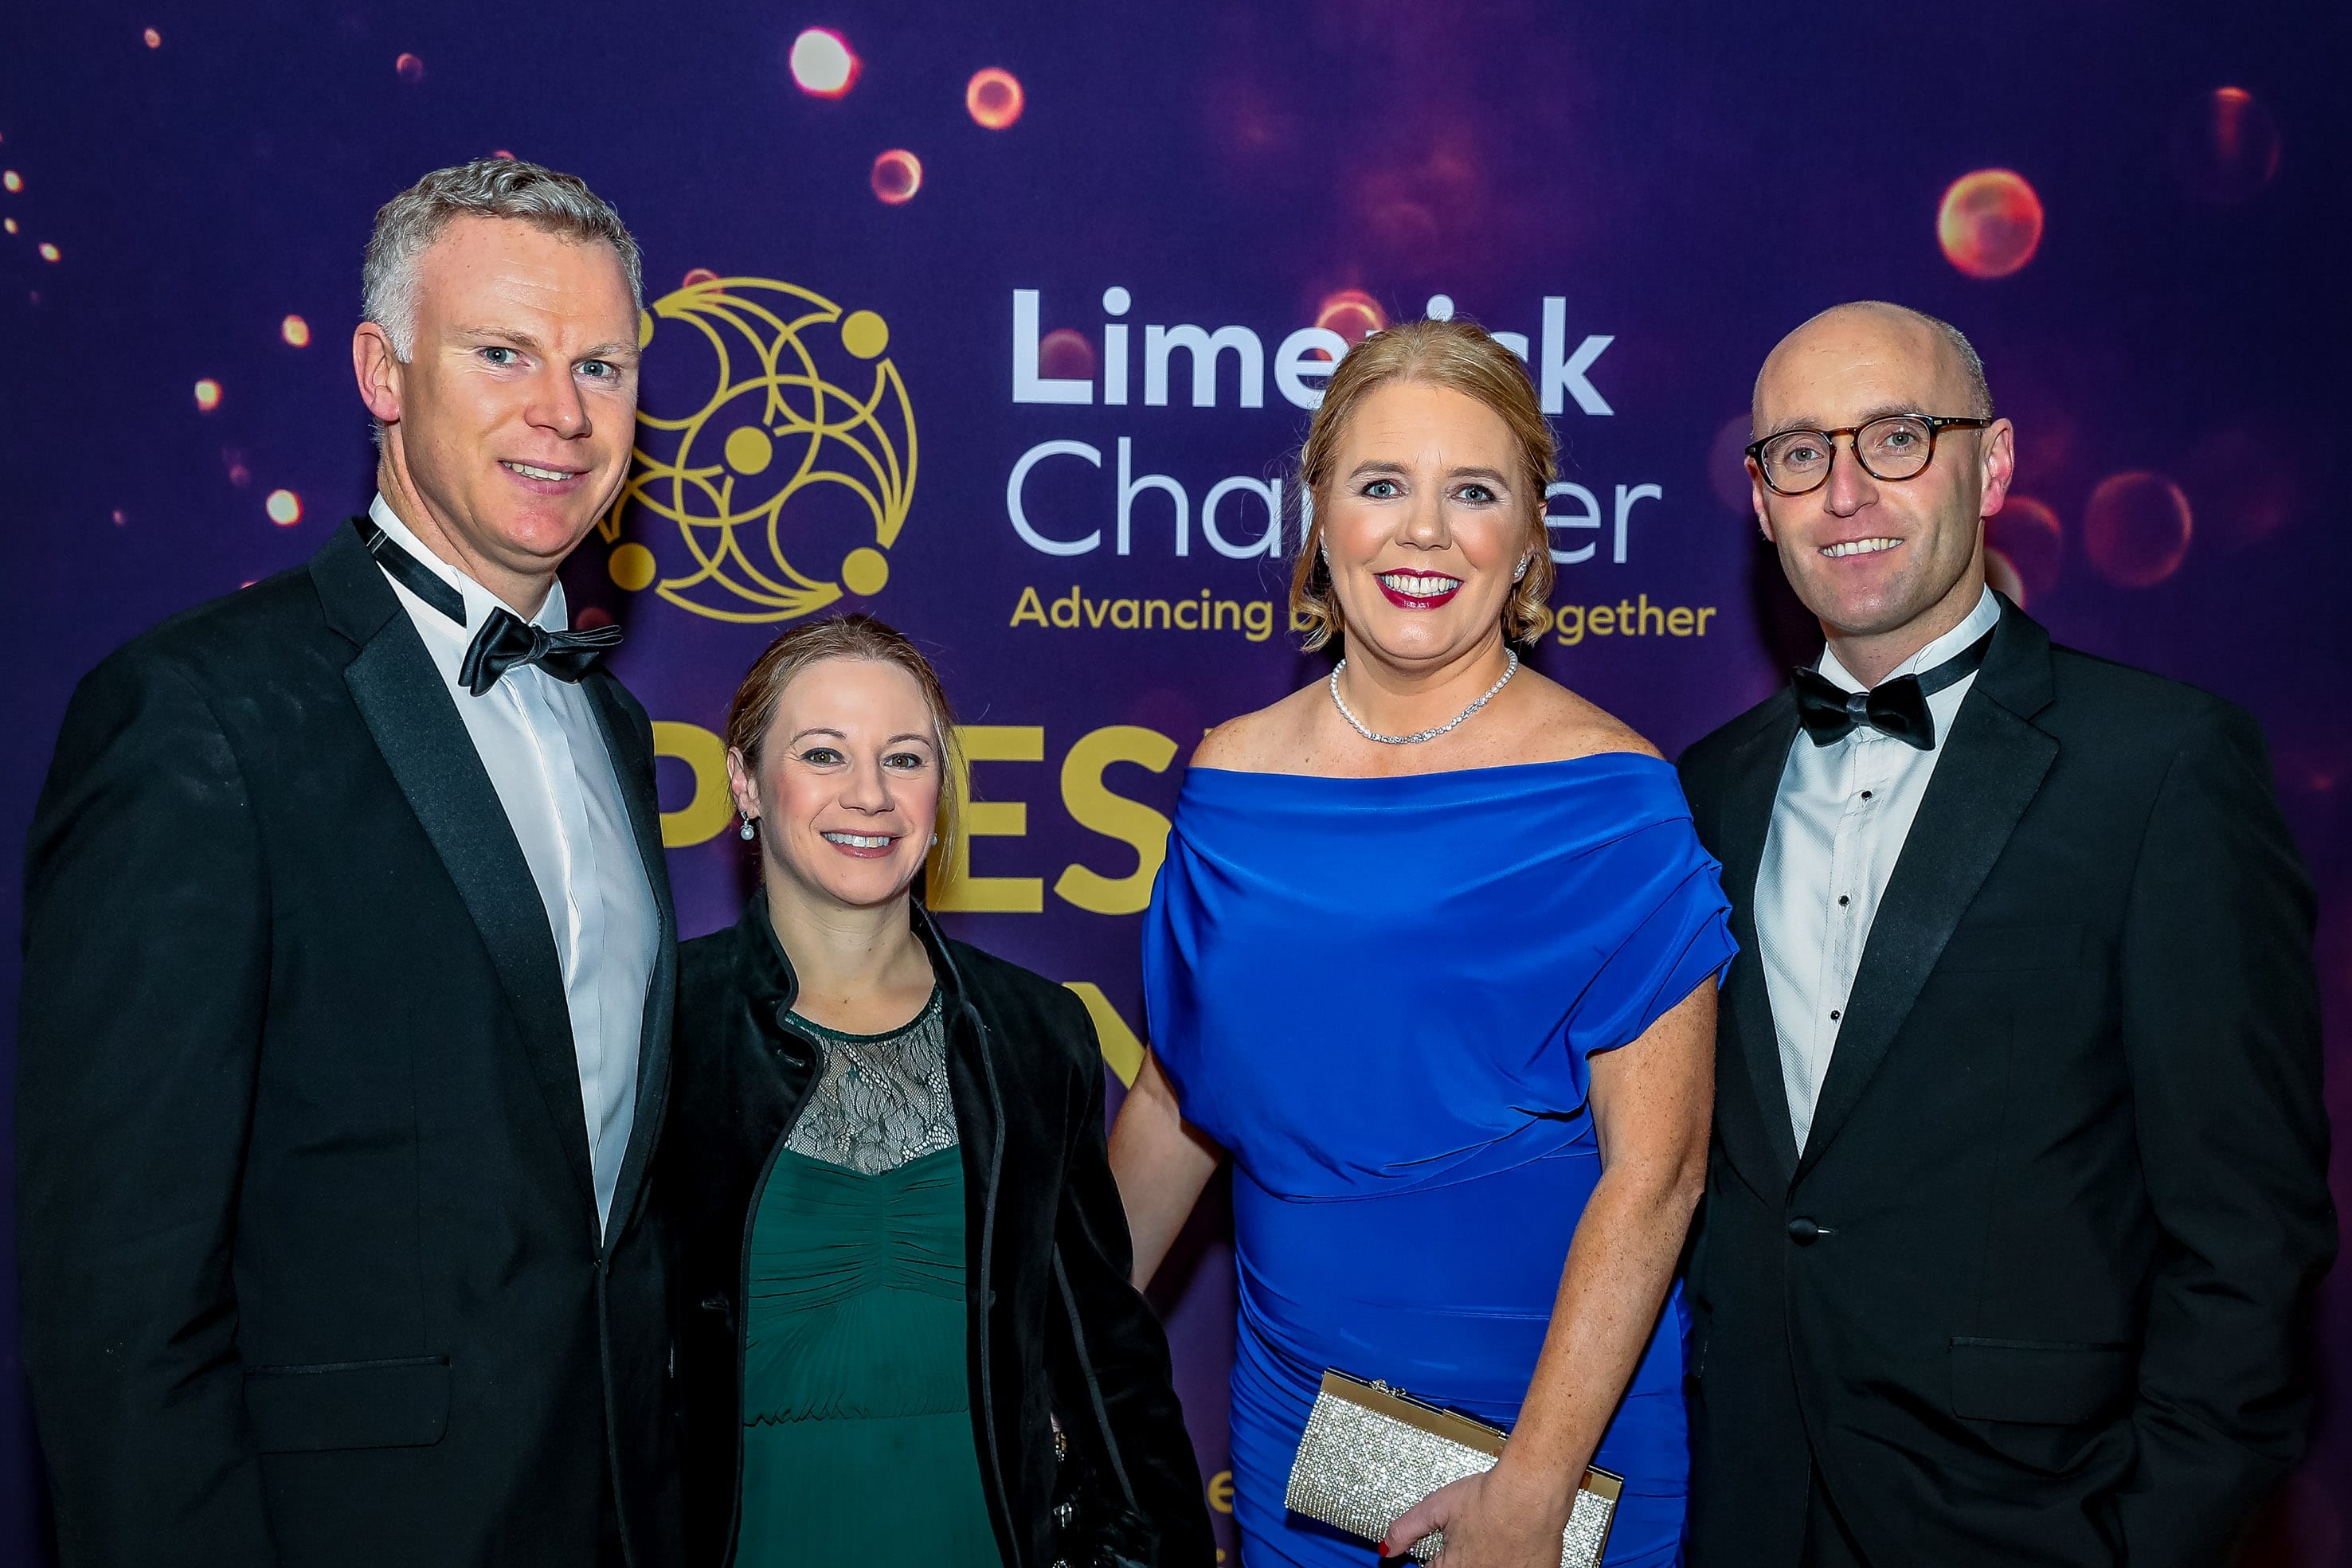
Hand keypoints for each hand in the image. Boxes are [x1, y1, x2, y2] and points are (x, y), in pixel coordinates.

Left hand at [1379, 1459, 1569, 1565]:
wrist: (1531, 1492)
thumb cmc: (1488, 1497)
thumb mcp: (1435, 1507)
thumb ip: (1405, 1530)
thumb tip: (1385, 1549)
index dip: (1435, 1560)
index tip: (1440, 1553)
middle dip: (1462, 1557)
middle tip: (1471, 1538)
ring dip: (1485, 1558)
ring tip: (1491, 1538)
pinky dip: (1512, 1560)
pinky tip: (1514, 1544)